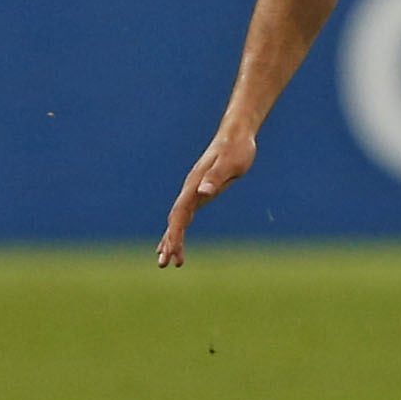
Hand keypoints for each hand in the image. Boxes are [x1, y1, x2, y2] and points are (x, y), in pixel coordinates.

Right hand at [158, 129, 257, 267]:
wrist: (236, 134)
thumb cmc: (236, 148)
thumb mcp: (230, 164)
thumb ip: (216, 178)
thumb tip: (203, 192)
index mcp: (195, 185)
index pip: (180, 214)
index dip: (174, 234)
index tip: (170, 251)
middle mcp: (190, 189)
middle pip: (175, 220)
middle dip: (169, 242)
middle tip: (163, 264)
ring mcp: (194, 191)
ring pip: (178, 220)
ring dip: (172, 240)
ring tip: (166, 261)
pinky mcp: (200, 192)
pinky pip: (185, 216)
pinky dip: (179, 230)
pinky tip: (175, 243)